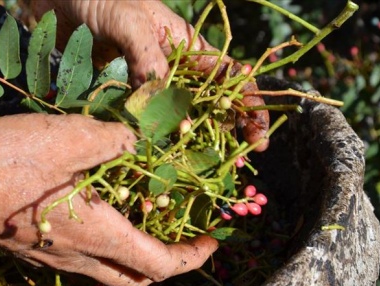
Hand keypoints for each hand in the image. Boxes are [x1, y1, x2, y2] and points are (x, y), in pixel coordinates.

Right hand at [0, 114, 216, 285]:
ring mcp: (52, 256)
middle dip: (167, 262)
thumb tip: (137, 139)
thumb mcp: (68, 137)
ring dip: (134, 252)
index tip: (213, 240)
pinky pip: (80, 257)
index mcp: (98, 234)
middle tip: (181, 234)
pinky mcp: (31, 246)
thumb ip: (114, 138)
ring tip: (143, 217)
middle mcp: (78, 256)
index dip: (194, 256)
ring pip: (106, 270)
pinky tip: (95, 207)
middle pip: (135, 279)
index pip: (161, 264)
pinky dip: (103, 243)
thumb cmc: (5, 165)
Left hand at [29, 0, 268, 150]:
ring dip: (189, 144)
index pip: (229, 78)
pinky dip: (148, 140)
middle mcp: (172, 69)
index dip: (248, 106)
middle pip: (208, 105)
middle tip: (237, 164)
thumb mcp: (129, 21)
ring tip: (200, 170)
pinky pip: (140, 121)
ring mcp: (146, 85)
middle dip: (226, 133)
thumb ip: (147, 56)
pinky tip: (153, 159)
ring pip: (175, 119)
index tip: (258, 137)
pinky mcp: (122, 96)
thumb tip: (161, 99)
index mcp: (186, 46)